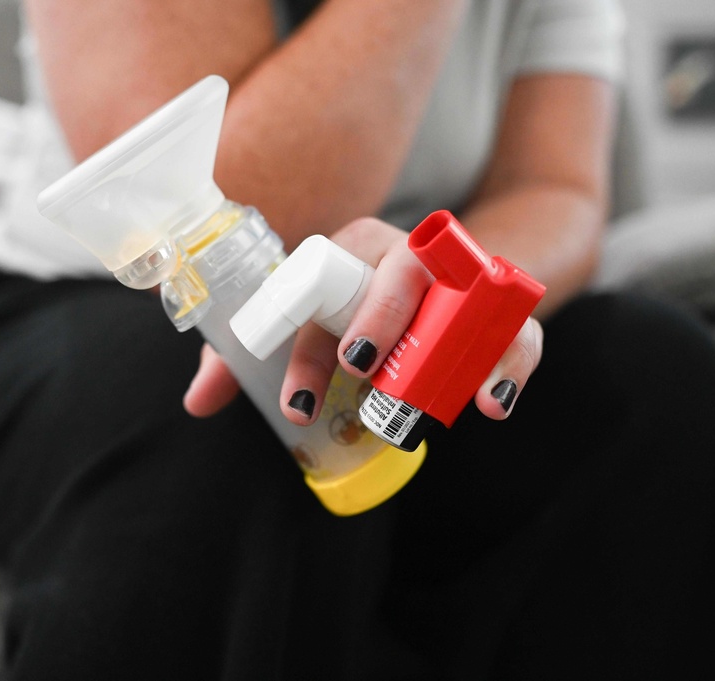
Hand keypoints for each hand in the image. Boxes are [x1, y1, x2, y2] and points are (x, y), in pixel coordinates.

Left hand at [183, 217, 543, 423]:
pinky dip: (511, 361)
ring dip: (457, 345)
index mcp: (353, 247)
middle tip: (360, 371)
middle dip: (381, 320)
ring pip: (466, 294)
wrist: (434, 286)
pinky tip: (493, 402)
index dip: (311, 345)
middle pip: (400, 273)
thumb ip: (244, 358)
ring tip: (449, 399)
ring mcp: (459, 277)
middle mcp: (409, 252)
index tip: (300, 399)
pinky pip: (516, 326)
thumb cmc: (349, 311)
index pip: (327, 287)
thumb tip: (198, 402)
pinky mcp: (498, 308)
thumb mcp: (298, 328)